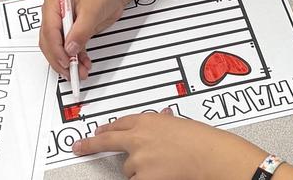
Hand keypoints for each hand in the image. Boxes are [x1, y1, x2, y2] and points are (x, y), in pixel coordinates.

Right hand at [39, 0, 127, 78]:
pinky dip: (77, 58)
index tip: (66, 61)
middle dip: (60, 59)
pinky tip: (84, 64)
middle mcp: (55, 14)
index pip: (49, 31)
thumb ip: (80, 31)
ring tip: (80, 72)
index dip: (56, 49)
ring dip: (69, 62)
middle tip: (71, 72)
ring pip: (60, 48)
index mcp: (53, 4)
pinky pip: (71, 48)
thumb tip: (70, 49)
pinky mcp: (74, 31)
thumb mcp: (91, 10)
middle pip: (50, 42)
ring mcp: (64, 23)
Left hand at [73, 109, 266, 179]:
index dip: (107, 128)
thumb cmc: (203, 141)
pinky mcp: (141, 177)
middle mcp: (138, 137)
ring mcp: (138, 158)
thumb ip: (164, 124)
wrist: (212, 156)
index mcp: (148, 120)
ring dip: (139, 169)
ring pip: (128, 168)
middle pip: (109, 141)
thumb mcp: (180, 124)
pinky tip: (161, 175)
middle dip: (92, 144)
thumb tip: (162, 118)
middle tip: (80, 147)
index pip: (120, 123)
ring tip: (163, 167)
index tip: (98, 131)